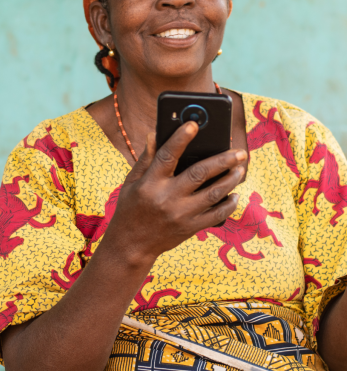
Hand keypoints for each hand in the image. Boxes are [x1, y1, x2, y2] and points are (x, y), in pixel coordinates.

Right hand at [102, 122, 246, 264]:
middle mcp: (167, 198)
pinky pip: (216, 215)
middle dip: (223, 160)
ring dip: (231, 180)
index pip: (167, 156)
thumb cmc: (130, 209)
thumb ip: (145, 158)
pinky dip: (229, 204)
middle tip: (240, 152)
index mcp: (150, 183)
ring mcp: (181, 214)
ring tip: (240, 169)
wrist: (130, 246)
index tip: (193, 124)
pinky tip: (234, 194)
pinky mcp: (190, 228)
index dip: (180, 139)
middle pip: (200, 174)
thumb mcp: (131, 182)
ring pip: (213, 193)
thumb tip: (153, 133)